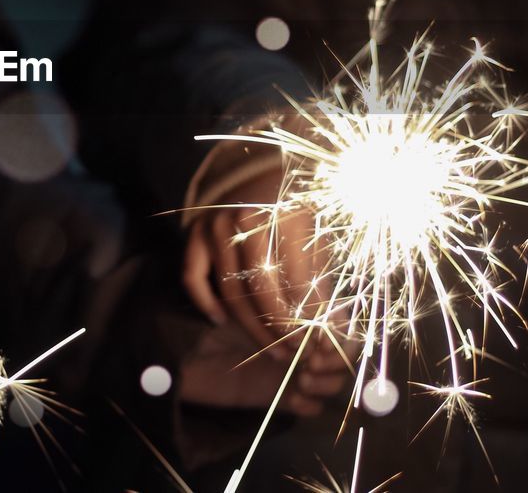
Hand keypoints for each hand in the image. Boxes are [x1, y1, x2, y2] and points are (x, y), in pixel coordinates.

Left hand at [177, 320, 348, 415]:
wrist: (186, 355)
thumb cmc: (216, 322)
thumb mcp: (252, 309)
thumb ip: (290, 312)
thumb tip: (323, 318)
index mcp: (299, 318)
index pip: (341, 325)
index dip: (341, 334)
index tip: (325, 339)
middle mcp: (301, 343)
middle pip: (343, 356)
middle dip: (337, 360)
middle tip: (312, 362)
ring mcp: (293, 372)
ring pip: (332, 382)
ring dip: (327, 383)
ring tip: (303, 379)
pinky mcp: (280, 397)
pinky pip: (311, 407)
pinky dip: (310, 405)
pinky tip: (295, 398)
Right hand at [183, 172, 326, 354]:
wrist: (264, 175)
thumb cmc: (297, 212)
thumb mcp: (317, 239)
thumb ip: (323, 283)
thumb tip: (335, 332)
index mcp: (284, 218)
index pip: (296, 283)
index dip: (309, 319)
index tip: (319, 343)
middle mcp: (245, 221)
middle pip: (261, 292)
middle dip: (279, 329)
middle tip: (293, 352)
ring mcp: (216, 226)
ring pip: (229, 292)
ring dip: (250, 327)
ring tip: (271, 349)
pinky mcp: (195, 233)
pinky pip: (192, 277)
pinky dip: (205, 303)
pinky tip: (222, 321)